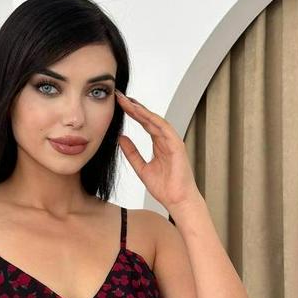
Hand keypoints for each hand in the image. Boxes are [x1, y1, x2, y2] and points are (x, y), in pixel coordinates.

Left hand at [115, 89, 199, 209]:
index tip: (119, 104)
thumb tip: (121, 138)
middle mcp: (166, 140)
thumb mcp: (141, 168)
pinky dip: (153, 120)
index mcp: (159, 144)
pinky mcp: (177, 146)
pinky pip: (164, 129)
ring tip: (128, 102)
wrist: (177, 201)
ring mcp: (172, 142)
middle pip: (149, 118)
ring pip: (155, 121)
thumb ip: (132, 153)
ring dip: (142, 110)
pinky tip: (142, 113)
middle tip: (120, 96)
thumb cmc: (165, 188)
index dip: (132, 113)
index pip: (144, 123)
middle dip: (134, 107)